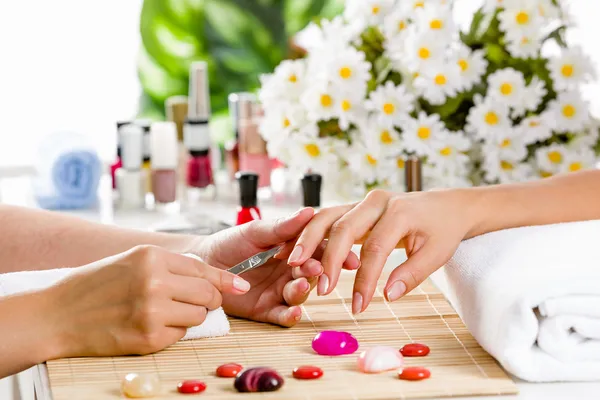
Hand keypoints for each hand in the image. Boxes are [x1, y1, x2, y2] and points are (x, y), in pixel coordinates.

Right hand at [45, 245, 248, 357]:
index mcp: (152, 256)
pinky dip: (170, 333)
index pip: (203, 269)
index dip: (225, 280)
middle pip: (208, 295)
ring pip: (198, 316)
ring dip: (187, 316)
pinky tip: (146, 325)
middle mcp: (155, 282)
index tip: (240, 285)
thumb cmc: (96, 285)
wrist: (56, 314)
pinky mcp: (148, 338)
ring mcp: (152, 312)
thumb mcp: (133, 260)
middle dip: (206, 300)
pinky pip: (179, 336)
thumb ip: (171, 266)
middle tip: (191, 301)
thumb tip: (211, 278)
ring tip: (160, 311)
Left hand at [196, 208, 359, 326]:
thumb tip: (309, 211)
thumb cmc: (229, 243)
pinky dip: (291, 315)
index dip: (334, 254)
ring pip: (300, 293)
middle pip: (312, 273)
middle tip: (316, 269)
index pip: (318, 250)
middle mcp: (291, 271)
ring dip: (303, 290)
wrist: (203, 263)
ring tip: (301, 285)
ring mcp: (280, 291)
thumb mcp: (256, 232)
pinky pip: (283, 315)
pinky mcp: (267, 310)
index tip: (347, 257)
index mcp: (293, 249)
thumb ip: (282, 227)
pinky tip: (295, 312)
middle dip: (317, 272)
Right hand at [288, 189, 474, 313]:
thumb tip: (387, 295)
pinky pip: (329, 218)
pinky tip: (299, 250)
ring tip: (294, 262)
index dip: (364, 278)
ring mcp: (363, 202)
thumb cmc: (442, 230)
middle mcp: (376, 202)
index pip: (375, 247)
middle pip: (343, 227)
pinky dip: (312, 233)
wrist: (445, 206)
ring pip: (328, 216)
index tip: (358, 306)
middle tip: (322, 288)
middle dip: (329, 259)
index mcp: (400, 212)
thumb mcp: (438, 254)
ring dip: (310, 239)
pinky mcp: (355, 208)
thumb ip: (412, 274)